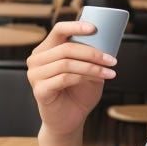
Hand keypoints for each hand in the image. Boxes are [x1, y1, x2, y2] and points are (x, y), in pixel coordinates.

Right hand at [27, 21, 116, 136]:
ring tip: (110, 72)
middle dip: (93, 53)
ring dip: (92, 67)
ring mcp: (35, 75)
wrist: (70, 119)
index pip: (58, 30)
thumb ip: (90, 55)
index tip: (95, 28)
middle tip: (112, 60)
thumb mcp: (87, 69)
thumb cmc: (79, 92)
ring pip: (67, 64)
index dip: (76, 26)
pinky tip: (99, 80)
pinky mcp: (39, 90)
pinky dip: (85, 78)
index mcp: (47, 49)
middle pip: (66, 48)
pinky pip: (65, 79)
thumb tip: (108, 40)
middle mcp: (37, 59)